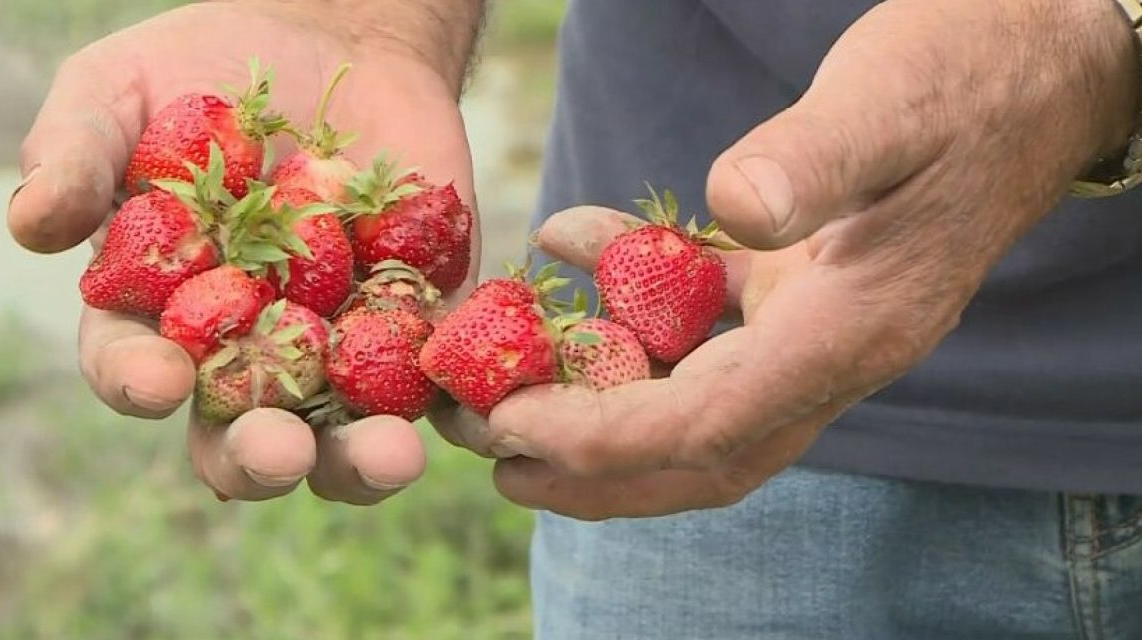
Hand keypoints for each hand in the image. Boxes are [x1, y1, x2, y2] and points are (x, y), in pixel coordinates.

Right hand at [6, 2, 478, 502]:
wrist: (334, 39)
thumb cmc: (205, 72)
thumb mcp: (118, 94)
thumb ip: (74, 154)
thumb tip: (32, 223)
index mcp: (160, 313)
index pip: (134, 367)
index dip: (137, 382)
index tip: (156, 380)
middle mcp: (246, 350)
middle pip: (243, 435)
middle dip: (258, 458)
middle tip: (277, 454)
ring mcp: (336, 344)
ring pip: (344, 433)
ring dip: (363, 460)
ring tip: (391, 456)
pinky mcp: (417, 322)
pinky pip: (436, 381)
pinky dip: (454, 406)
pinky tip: (469, 412)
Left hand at [434, 0, 1139, 519]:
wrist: (1034, 70)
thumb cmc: (965, 77)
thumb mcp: (889, 105)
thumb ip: (815, 159)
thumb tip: (737, 204)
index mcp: (853, 331)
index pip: (711, 424)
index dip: (602, 436)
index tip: (508, 424)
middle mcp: (834, 352)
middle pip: (700, 453)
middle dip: (588, 467)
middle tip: (486, 449)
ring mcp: (817, 327)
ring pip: (697, 407)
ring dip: (599, 412)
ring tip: (503, 396)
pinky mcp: (800, 289)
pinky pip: (704, 326)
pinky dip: (631, 308)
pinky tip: (572, 245)